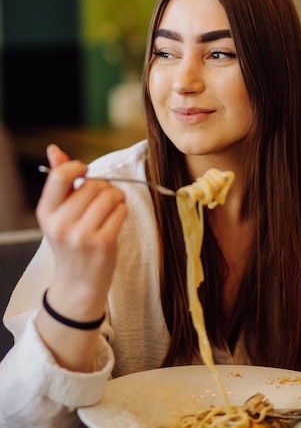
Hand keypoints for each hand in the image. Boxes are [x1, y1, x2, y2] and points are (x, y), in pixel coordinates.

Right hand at [36, 144, 127, 319]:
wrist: (77, 284)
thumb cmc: (70, 243)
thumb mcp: (58, 214)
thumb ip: (58, 181)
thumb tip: (54, 149)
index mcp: (46, 212)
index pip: (60, 176)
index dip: (77, 167)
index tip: (85, 173)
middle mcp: (61, 224)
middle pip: (93, 184)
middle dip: (103, 187)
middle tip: (101, 200)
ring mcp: (82, 235)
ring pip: (110, 195)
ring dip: (116, 198)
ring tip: (110, 209)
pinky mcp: (103, 243)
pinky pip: (121, 210)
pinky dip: (122, 211)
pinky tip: (114, 221)